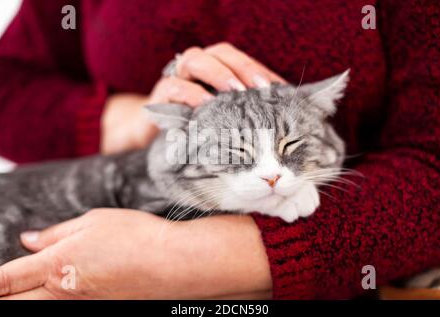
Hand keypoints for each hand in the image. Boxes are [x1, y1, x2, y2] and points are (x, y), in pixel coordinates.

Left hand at [0, 210, 271, 298]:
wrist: (172, 262)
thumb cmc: (137, 236)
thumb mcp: (93, 221)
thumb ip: (57, 233)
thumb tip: (30, 240)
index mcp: (57, 263)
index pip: (5, 279)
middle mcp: (63, 291)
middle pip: (16, 303)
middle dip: (3, 295)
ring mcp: (81, 303)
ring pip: (39, 307)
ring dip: (26, 298)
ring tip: (24, 287)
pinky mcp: (99, 306)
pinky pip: (65, 305)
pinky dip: (52, 297)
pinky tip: (57, 287)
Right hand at [102, 42, 284, 153]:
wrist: (158, 140)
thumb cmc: (197, 128)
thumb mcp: (223, 119)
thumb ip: (243, 112)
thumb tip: (278, 118)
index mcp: (215, 68)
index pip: (241, 60)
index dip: (261, 71)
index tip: (282, 90)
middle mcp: (196, 67)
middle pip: (221, 53)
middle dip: (244, 67)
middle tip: (262, 88)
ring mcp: (177, 78)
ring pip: (195, 60)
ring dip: (218, 73)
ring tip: (237, 92)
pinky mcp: (160, 96)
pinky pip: (174, 86)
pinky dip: (191, 94)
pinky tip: (207, 106)